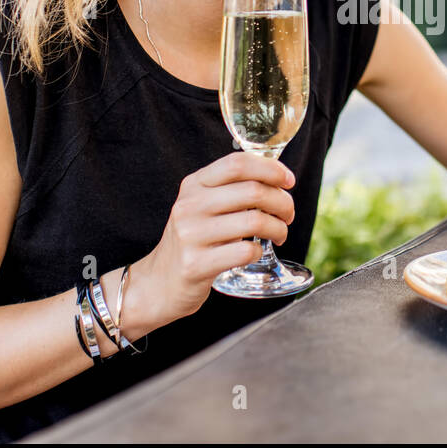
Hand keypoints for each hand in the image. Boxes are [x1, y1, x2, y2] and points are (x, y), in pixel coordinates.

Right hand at [137, 152, 295, 324]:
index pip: (237, 163)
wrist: (158, 283)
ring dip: (277, 228)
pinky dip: (260, 251)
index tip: (288, 180)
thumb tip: (277, 178)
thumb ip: (231, 190)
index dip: (270, 168)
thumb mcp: (202, 206)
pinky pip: (244, 252)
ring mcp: (191, 235)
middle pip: (252, 191)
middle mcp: (189, 206)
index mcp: (193, 185)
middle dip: (282, 202)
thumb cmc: (192, 241)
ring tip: (279, 234)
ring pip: (254, 221)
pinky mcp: (196, 264)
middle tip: (288, 214)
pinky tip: (256, 252)